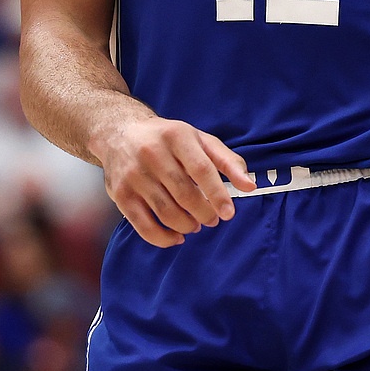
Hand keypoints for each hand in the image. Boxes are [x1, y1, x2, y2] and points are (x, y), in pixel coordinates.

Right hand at [92, 116, 255, 247]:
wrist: (119, 132)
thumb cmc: (168, 139)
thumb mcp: (199, 139)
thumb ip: (227, 161)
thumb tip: (250, 185)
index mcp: (176, 136)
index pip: (201, 169)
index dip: (217, 194)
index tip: (228, 213)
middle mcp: (152, 153)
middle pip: (185, 194)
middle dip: (204, 213)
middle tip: (212, 219)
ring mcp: (134, 174)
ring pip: (167, 212)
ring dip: (187, 226)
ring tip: (195, 224)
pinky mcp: (121, 194)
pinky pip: (144, 226)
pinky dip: (164, 238)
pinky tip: (176, 236)